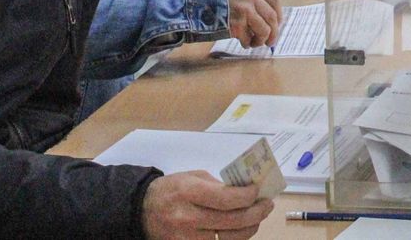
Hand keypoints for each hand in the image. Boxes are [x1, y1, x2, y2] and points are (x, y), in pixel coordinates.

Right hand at [140, 171, 271, 239]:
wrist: (142, 211)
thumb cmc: (172, 190)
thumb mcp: (192, 177)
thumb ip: (218, 185)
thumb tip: (246, 191)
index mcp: (188, 193)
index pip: (225, 199)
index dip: (247, 196)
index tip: (258, 191)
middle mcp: (188, 218)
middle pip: (232, 221)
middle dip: (256, 213)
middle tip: (268, 205)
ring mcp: (187, 239)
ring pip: (229, 239)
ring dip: (250, 228)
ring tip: (257, 217)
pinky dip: (234, 239)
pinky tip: (241, 230)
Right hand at [221, 0, 280, 48]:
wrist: (191, 2)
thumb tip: (268, 16)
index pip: (274, 0)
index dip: (279, 15)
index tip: (277, 24)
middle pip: (272, 16)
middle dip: (274, 32)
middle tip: (271, 40)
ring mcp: (243, 9)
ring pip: (264, 29)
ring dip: (262, 39)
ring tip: (256, 43)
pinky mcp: (235, 24)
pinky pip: (248, 38)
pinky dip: (248, 43)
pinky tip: (243, 42)